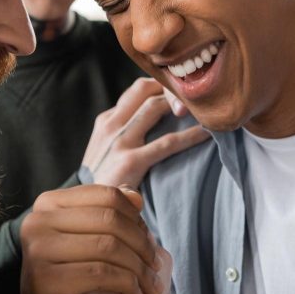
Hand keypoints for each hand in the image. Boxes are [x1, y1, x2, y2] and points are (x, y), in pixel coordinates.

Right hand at [19, 185, 162, 293]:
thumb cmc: (77, 281)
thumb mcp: (93, 240)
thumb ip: (110, 214)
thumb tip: (135, 195)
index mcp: (48, 204)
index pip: (106, 196)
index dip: (135, 218)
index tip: (150, 241)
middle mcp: (37, 222)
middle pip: (110, 219)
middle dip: (142, 243)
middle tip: (156, 266)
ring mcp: (37, 250)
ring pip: (108, 246)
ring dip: (139, 267)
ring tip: (151, 284)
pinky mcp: (44, 279)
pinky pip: (100, 273)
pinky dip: (126, 284)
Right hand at [83, 78, 208, 187]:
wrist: (89, 208)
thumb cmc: (103, 181)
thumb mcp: (105, 150)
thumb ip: (124, 134)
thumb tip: (153, 122)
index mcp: (106, 121)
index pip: (137, 90)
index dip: (162, 85)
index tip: (183, 90)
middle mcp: (111, 125)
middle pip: (144, 89)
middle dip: (170, 87)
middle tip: (193, 95)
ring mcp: (120, 141)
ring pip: (155, 107)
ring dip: (179, 103)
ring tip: (200, 107)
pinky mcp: (131, 161)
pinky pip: (167, 142)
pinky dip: (189, 135)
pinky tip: (205, 133)